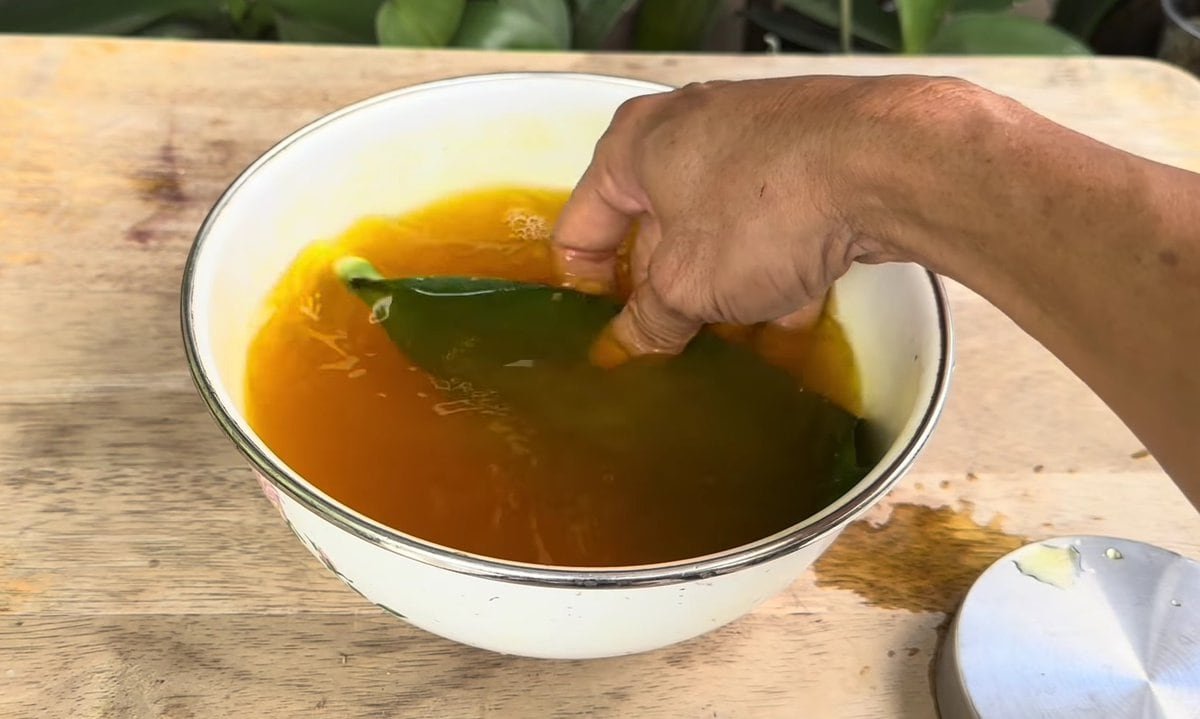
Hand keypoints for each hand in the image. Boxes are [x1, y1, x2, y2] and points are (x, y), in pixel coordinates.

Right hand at [552, 76, 921, 363]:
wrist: (886, 163)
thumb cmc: (763, 206)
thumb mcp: (687, 285)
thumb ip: (649, 322)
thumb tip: (629, 349)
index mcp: (635, 146)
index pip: (582, 227)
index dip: (585, 290)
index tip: (602, 335)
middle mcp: (689, 133)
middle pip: (655, 232)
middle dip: (663, 296)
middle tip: (665, 350)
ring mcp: (754, 143)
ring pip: (719, 234)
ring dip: (723, 294)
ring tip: (728, 353)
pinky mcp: (810, 161)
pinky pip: (774, 229)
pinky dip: (775, 276)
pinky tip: (785, 330)